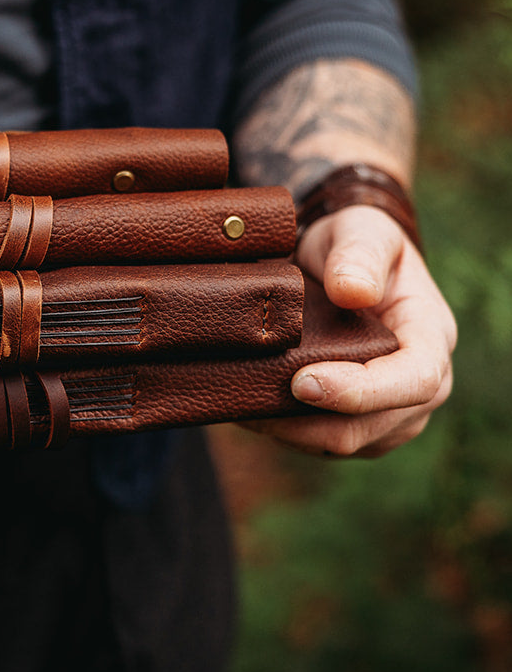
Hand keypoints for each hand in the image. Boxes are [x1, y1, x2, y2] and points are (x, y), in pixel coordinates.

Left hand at [245, 205, 456, 456]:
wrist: (341, 264)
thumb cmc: (354, 243)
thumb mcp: (360, 230)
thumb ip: (358, 254)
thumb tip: (352, 292)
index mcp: (430, 336)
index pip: (414, 380)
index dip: (360, 391)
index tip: (302, 382)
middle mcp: (420, 385)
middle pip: (371, 426)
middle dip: (310, 418)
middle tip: (248, 396)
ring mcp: (390, 411)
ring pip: (341, 442)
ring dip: (289, 430)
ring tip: (240, 401)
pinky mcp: (357, 423)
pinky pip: (321, 441)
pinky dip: (283, 430)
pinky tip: (248, 406)